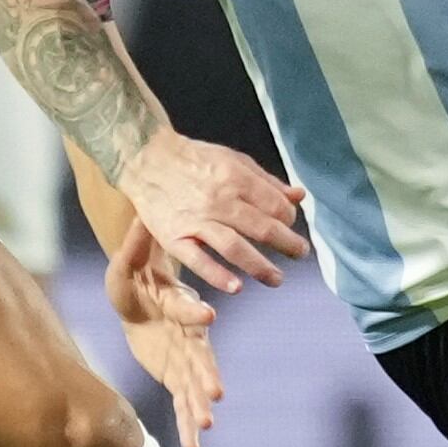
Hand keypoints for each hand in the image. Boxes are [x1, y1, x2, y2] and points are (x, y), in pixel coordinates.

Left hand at [104, 217, 224, 446]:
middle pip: (199, 356)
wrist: (142, 299)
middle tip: (214, 392)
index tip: (208, 317)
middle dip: (205, 375)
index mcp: (179, 305)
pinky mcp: (178, 375)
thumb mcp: (125, 263)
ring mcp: (186, 358)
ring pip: (195, 385)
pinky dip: (188, 424)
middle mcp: (189, 334)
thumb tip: (139, 216)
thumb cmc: (135, 278)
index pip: (187, 309)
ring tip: (206, 424)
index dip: (194, 313)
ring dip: (199, 405)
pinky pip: (184, 402)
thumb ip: (133, 247)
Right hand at [120, 129, 307, 294]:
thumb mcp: (234, 160)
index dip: (289, 219)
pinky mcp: (175, 237)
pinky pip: (197, 260)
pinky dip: (217, 275)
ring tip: (276, 279)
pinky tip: (236, 287)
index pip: (276, 206)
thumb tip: (299, 196)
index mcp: (236, 178)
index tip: (290, 226)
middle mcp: (219, 200)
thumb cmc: (195, 160)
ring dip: (260, 267)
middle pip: (262, 228)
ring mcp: (196, 221)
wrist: (147, 159)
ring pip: (234, 248)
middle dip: (287, 245)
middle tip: (299, 253)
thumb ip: (267, 181)